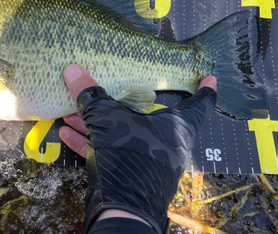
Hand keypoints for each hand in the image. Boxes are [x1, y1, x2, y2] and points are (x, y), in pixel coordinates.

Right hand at [59, 64, 216, 233]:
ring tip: (73, 110)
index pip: (200, 104)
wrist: (121, 208)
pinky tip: (67, 132)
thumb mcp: (106, 117)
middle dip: (124, 102)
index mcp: (175, 127)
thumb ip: (90, 94)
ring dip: (95, 122)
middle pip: (148, 115)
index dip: (206, 90)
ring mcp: (146, 160)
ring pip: (121, 133)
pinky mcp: (128, 173)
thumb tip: (72, 69)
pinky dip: (89, 141)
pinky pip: (109, 151)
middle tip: (117, 86)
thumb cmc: (128, 154)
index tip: (209, 78)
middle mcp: (165, 143)